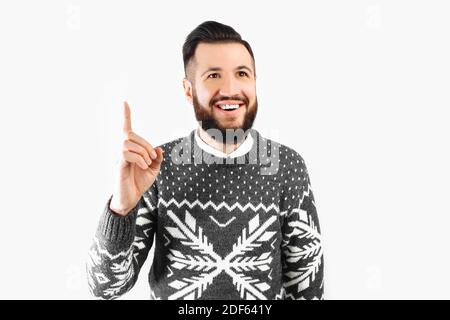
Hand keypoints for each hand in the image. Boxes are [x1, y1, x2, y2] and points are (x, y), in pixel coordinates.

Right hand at [109, 101, 163, 215]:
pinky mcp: (118, 165)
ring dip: (142, 151)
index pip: (126, 128)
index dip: (125, 115)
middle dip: (145, 144)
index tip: (124, 102)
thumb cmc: (140, 182)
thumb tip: (157, 148)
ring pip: (128, 142)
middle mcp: (122, 150)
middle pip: (131, 135)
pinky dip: (139, 158)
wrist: (132, 198)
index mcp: (131, 149)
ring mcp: (119, 157)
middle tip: (152, 158)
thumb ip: (157, 158)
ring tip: (147, 163)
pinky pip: (126, 154)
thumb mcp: (154, 169)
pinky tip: (143, 166)